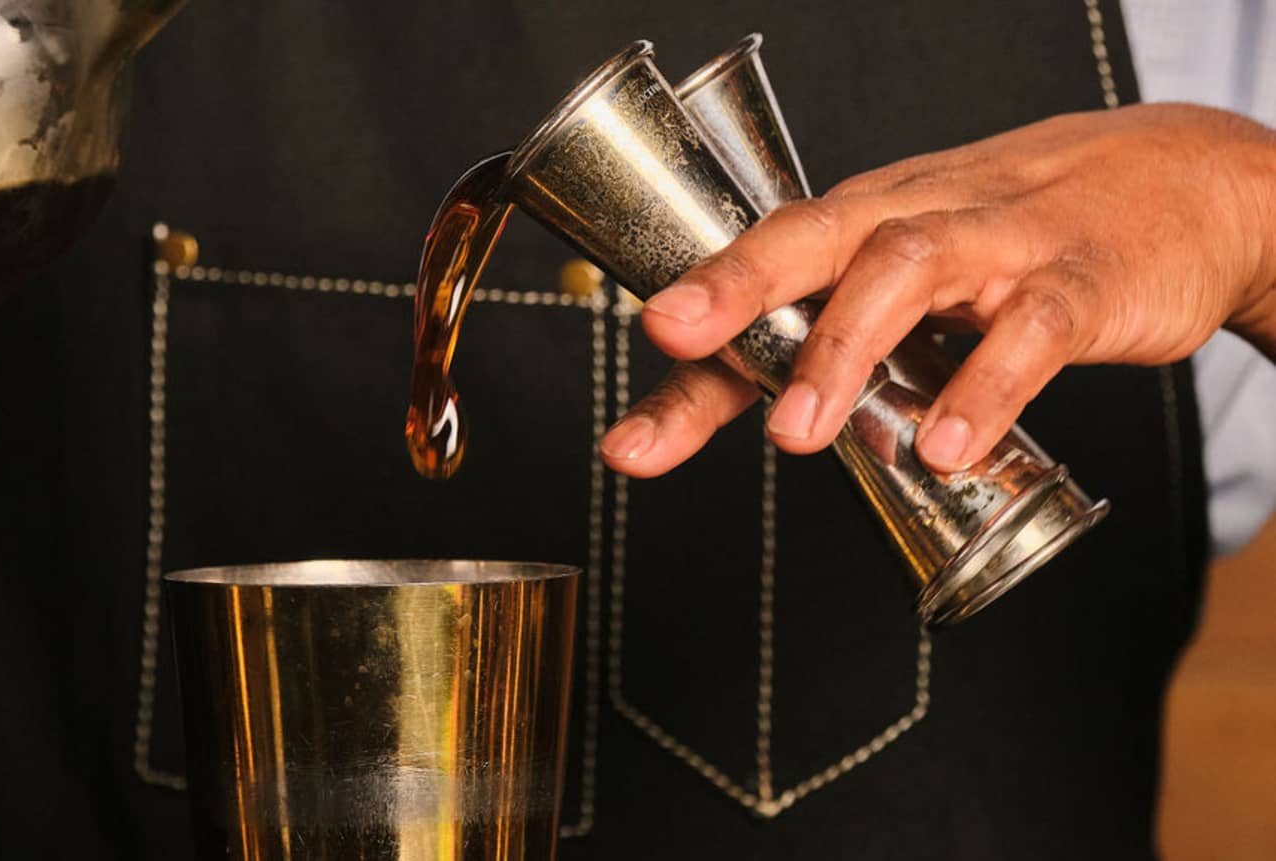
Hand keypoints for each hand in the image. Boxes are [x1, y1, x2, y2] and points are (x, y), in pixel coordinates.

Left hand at [600, 103, 1275, 477]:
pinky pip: (1031, 328)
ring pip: (908, 266)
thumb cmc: (1024, 236)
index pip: (764, 268)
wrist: (1186, 184)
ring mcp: (1002, 246)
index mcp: (871, 219)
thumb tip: (747, 407)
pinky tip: (947, 448)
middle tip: (676, 344)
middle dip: (736, 287)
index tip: (632, 430)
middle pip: (817, 234)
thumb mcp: (923, 279)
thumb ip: (844, 340)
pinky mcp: (1082, 283)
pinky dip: (986, 388)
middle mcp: (921, 219)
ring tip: (798, 437)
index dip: (692, 332)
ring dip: (842, 346)